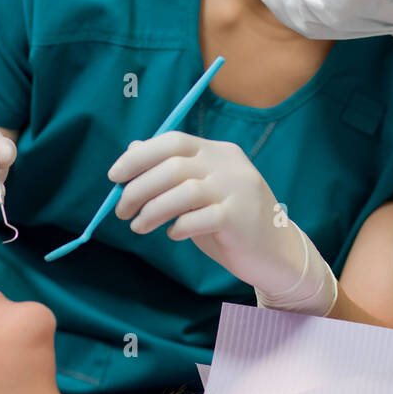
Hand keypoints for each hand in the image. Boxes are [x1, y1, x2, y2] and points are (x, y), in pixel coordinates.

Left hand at [109, 132, 336, 311]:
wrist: (278, 252)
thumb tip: (132, 149)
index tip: (114, 176)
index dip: (139, 157)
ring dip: (152, 210)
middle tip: (121, 210)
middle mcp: (228, 165)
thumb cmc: (232, 221)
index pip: (173, 141)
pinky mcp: (240, 218)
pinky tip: (173, 234)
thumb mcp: (202, 190)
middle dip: (138, 188)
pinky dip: (179, 226)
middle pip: (172, 166)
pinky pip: (199, 218)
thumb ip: (172, 170)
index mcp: (218, 152)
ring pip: (182, 192)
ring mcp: (237, 190)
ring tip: (138, 227)